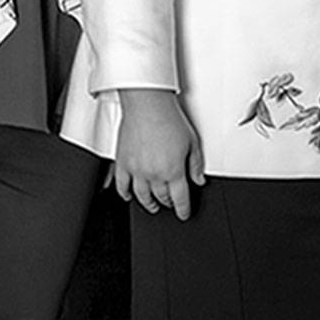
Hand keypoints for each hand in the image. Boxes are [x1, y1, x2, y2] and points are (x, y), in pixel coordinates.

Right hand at [112, 88, 203, 219]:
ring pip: (141, 196)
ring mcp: (136, 170)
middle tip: (169, 204)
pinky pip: (120, 185)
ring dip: (148, 203)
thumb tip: (198, 179)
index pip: (179, 199)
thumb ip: (196, 165)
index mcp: (173, 171)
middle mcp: (154, 174)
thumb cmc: (168, 119)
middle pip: (161, 198)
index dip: (183, 210)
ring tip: (152, 205)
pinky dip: (124, 193)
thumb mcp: (192, 143)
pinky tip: (128, 195)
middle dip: (167, 204)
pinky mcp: (122, 162)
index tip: (183, 213)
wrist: (147, 105)